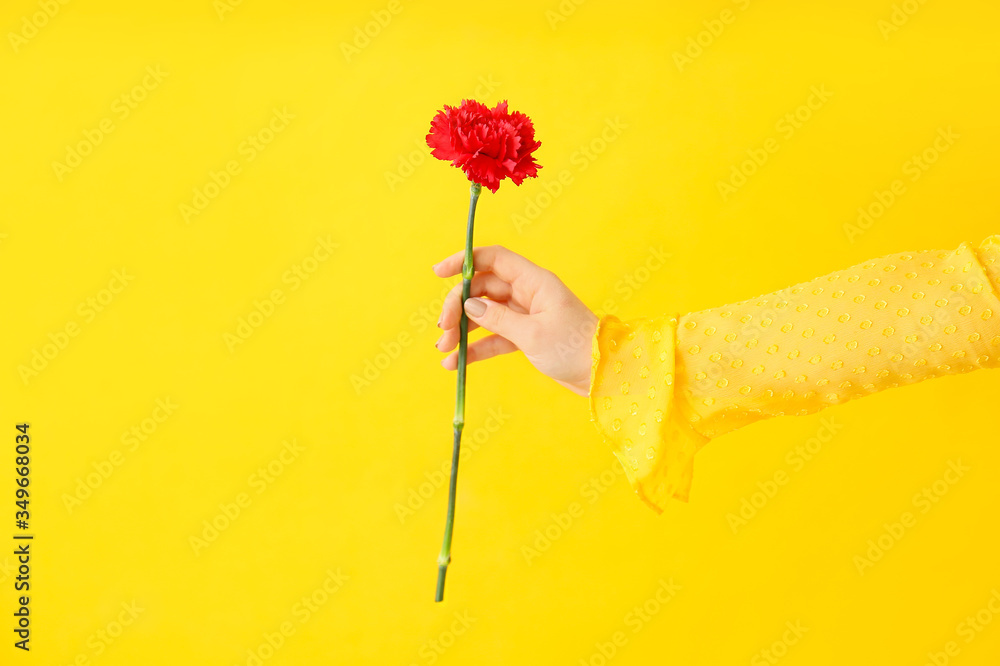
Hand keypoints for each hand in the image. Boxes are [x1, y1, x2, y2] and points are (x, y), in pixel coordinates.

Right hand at [432, 245, 598, 396]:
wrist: (604, 374)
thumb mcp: (533, 334)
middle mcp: (528, 293)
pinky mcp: (526, 337)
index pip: (493, 259)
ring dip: (463, 329)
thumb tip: (469, 305)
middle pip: (482, 289)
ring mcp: (526, 315)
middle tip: (443, 330)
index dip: (464, 261)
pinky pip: (494, 337)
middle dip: (458, 307)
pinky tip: (456, 363)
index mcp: (534, 282)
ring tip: (444, 349)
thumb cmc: (575, 348)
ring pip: (485, 314)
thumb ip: (498, 318)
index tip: (438, 273)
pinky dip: (476, 347)